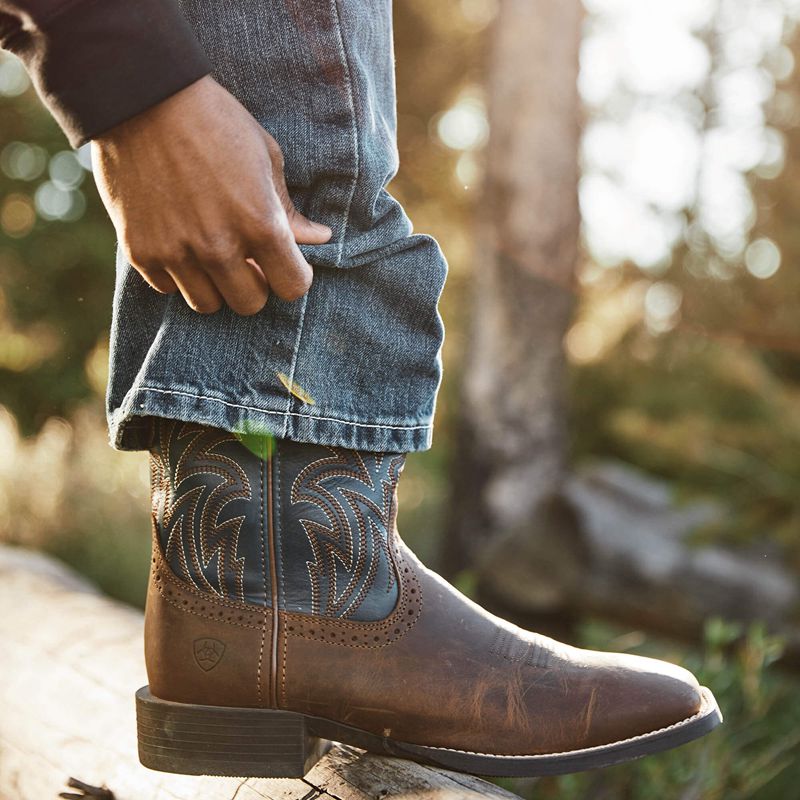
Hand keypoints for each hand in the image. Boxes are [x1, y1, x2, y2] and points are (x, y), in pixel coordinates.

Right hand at [91, 75, 331, 314]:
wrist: (140, 97)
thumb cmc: (215, 122)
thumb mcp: (265, 158)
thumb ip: (289, 210)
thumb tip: (320, 239)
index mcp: (260, 225)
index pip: (292, 287)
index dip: (293, 277)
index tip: (285, 264)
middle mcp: (219, 248)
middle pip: (249, 304)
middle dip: (255, 286)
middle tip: (247, 260)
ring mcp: (176, 253)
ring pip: (207, 304)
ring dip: (215, 285)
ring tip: (211, 253)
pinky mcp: (140, 251)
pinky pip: (168, 288)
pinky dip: (177, 274)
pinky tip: (179, 244)